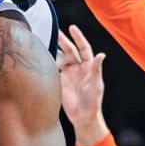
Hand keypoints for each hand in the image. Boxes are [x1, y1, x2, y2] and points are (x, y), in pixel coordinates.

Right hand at [58, 25, 108, 145]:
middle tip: (55, 31)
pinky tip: (43, 56)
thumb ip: (96, 69)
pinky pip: (54, 68)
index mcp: (88, 66)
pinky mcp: (60, 81)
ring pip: (61, 58)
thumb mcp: (96, 84)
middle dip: (63, 41)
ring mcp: (68, 74)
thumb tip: (102, 54)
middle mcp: (78, 68)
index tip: (72, 28)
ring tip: (46, 41)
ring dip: (55, 50)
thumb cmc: (93, 102)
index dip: (78, 37)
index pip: (83, 48)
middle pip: (70, 51)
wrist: (82, 117)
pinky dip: (49, 61)